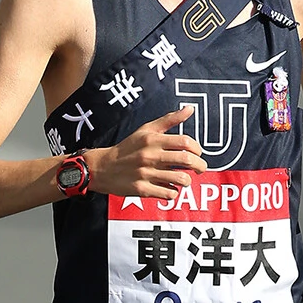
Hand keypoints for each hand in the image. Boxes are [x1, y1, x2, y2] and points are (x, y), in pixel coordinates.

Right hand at [87, 105, 206, 198]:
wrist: (101, 167)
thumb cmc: (128, 148)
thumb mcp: (147, 130)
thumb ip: (170, 120)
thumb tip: (190, 109)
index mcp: (152, 140)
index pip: (185, 142)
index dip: (197, 148)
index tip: (198, 154)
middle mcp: (150, 156)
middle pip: (187, 160)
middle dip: (200, 166)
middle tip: (200, 168)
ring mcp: (145, 173)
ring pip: (180, 179)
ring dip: (187, 180)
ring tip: (184, 179)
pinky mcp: (141, 189)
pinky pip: (168, 193)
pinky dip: (173, 192)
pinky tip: (170, 188)